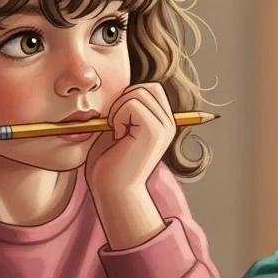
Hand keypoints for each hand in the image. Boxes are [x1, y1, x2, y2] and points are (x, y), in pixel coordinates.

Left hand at [85, 82, 175, 203]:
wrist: (112, 190)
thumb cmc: (109, 164)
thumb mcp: (118, 129)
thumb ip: (125, 109)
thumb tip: (122, 88)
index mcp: (163, 124)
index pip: (151, 89)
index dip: (129, 97)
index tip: (118, 122)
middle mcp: (168, 124)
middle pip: (148, 87)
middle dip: (125, 99)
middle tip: (115, 125)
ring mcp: (164, 127)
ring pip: (139, 93)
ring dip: (119, 109)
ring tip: (116, 132)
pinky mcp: (154, 131)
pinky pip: (132, 104)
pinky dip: (118, 116)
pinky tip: (118, 136)